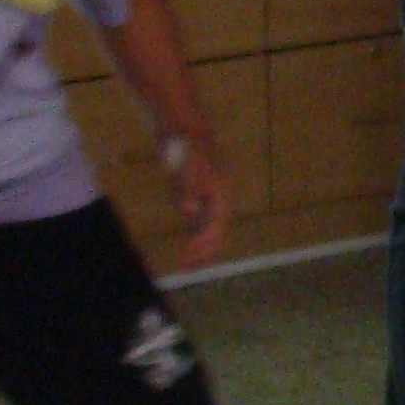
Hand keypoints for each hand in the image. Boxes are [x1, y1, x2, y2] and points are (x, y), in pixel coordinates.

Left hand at [160, 132, 230, 269]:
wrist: (186, 136)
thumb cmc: (188, 151)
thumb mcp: (186, 167)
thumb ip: (188, 189)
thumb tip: (189, 211)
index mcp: (219, 196)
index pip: (215, 227)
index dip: (202, 244)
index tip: (187, 255)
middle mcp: (218, 203)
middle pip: (217, 235)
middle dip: (203, 253)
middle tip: (185, 267)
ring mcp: (209, 203)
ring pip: (210, 234)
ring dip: (200, 251)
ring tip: (185, 266)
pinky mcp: (200, 203)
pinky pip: (201, 228)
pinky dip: (195, 241)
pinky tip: (186, 251)